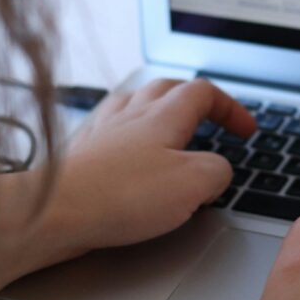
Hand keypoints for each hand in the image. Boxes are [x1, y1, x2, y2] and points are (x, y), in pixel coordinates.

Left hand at [45, 78, 255, 255]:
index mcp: (164, 115)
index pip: (204, 92)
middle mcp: (131, 115)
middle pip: (168, 88)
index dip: (231, 108)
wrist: (53, 211)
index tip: (245, 130)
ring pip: (135, 103)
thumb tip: (217, 172)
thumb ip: (217, 171)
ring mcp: (102, 131)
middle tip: (211, 118)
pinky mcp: (81, 154)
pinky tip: (125, 148)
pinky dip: (126, 131)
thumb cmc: (119, 195)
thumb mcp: (193, 184)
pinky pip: (109, 128)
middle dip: (195, 100)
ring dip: (158, 109)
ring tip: (169, 124)